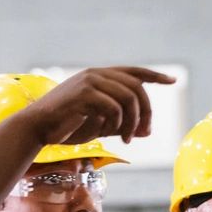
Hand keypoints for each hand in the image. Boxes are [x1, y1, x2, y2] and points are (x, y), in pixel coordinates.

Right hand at [24, 67, 176, 145]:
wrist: (38, 128)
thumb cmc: (67, 127)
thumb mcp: (100, 126)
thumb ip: (122, 125)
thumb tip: (148, 132)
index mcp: (100, 76)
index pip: (134, 72)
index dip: (155, 76)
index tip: (173, 80)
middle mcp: (97, 74)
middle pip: (137, 88)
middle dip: (146, 112)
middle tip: (143, 133)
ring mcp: (90, 81)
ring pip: (128, 98)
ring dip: (132, 122)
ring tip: (126, 139)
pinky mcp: (83, 93)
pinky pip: (113, 107)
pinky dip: (116, 124)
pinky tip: (110, 135)